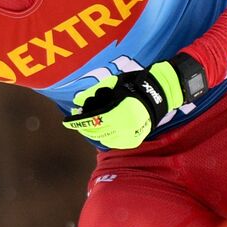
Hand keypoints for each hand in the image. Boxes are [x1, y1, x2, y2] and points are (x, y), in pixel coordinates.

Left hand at [62, 54, 206, 149]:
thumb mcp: (112, 84)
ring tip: (89, 123)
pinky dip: (105, 137)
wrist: (159, 94)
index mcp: (118, 113)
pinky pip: (113, 142)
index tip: (67, 121)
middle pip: (96, 131)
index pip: (92, 120)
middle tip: (78, 120)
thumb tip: (77, 100)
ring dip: (93, 131)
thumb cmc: (134, 85)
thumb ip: (93, 93)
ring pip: (103, 138)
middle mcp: (124, 127)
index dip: (77, 122)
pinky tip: (102, 129)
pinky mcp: (133, 141)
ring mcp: (129, 136)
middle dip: (84, 126)